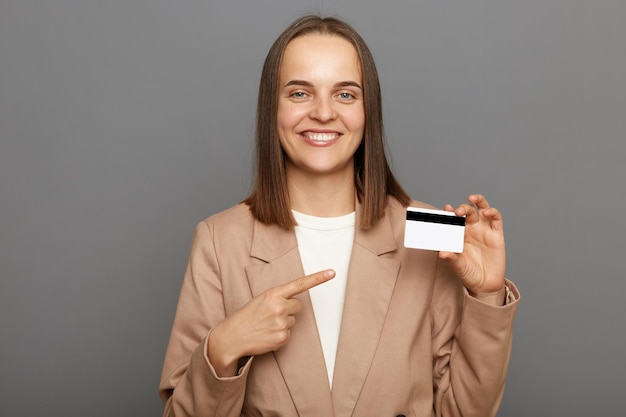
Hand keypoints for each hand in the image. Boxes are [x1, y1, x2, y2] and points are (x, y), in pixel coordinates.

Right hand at [208, 269, 334, 375]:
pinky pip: (288, 334)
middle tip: (271, 314)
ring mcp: (281, 323)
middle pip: (298, 305)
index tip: (332, 273)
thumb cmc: (247, 316)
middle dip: (289, 309)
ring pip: (293, 321)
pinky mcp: (282, 338)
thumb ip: (278, 298)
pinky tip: (267, 334)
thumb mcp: (260, 300)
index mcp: (273, 294)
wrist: (232, 337)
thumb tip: (295, 304)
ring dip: (283, 323)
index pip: (299, 284)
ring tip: (266, 325)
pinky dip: (280, 335)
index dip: (317, 278)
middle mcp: (279, 307)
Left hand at [438, 194, 505, 302]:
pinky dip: (492, 212)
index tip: (446, 209)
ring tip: (472, 199)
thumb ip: (451, 258)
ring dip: (478, 200)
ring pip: (482, 209)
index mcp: (459, 234)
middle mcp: (471, 229)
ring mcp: (484, 230)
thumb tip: (441, 253)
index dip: (449, 212)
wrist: (485, 285)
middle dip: (462, 208)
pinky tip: (487, 212)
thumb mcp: (458, 266)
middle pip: (467, 211)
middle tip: (456, 211)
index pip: (453, 218)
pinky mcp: (497, 234)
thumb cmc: (468, 273)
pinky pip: (496, 219)